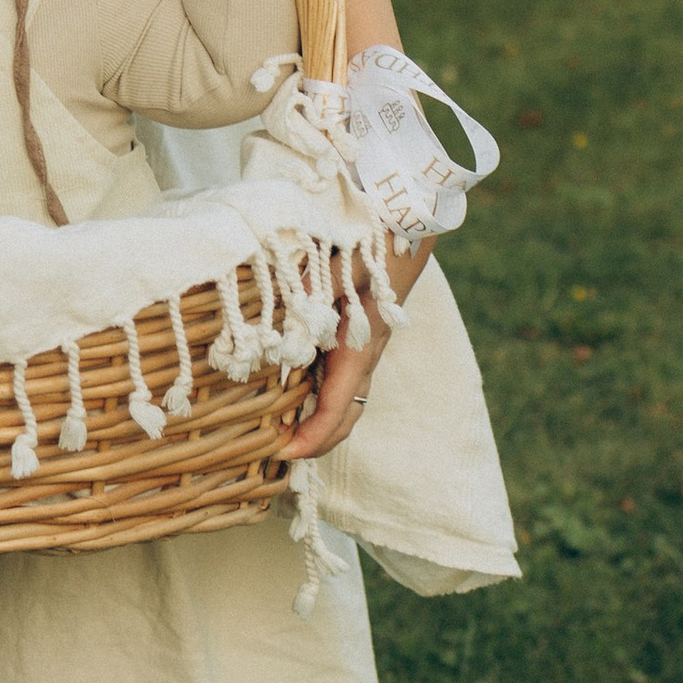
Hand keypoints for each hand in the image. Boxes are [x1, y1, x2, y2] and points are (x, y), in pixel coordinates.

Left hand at [280, 235, 430, 460]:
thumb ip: (310, 298)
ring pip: (346, 402)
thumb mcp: (335, 270)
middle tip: (279, 454)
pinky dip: (321, 399)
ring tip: (283, 431)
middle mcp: (364, 357)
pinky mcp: (360, 339)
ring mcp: (365, 350)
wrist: (403, 229)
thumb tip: (284, 331)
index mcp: (359, 349)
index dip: (311, 437)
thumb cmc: (368, 248)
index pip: (335, 408)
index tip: (283, 454)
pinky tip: (295, 392)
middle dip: (316, 442)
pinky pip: (343, 381)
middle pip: (345, 417)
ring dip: (319, 423)